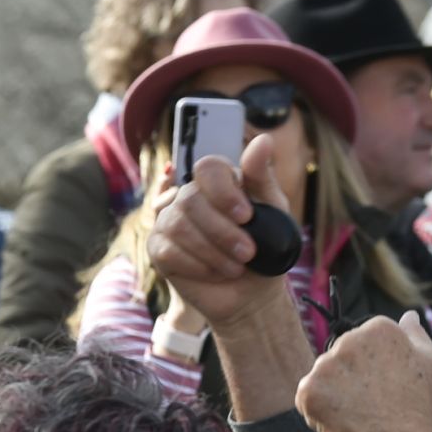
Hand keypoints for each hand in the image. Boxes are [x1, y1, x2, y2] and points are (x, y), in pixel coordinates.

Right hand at [147, 137, 292, 331]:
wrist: (251, 292)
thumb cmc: (265, 249)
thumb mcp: (273, 211)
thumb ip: (261, 176)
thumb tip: (263, 139)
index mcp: (218, 183)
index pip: (207, 167)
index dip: (223, 191)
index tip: (247, 216)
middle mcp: (189, 198)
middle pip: (190, 199)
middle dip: (222, 230)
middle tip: (248, 252)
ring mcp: (169, 222)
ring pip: (178, 226)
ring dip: (212, 250)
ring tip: (236, 266)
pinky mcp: (158, 249)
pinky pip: (168, 251)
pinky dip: (198, 265)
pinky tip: (215, 273)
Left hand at [296, 312, 431, 431]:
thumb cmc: (425, 406)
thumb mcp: (430, 361)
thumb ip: (414, 335)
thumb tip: (408, 316)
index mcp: (378, 328)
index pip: (363, 341)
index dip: (374, 366)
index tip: (387, 383)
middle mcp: (348, 341)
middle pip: (340, 357)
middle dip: (351, 376)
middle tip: (374, 400)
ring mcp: (325, 366)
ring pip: (323, 377)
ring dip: (334, 393)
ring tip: (361, 411)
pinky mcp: (308, 391)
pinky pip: (308, 397)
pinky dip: (320, 410)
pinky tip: (343, 419)